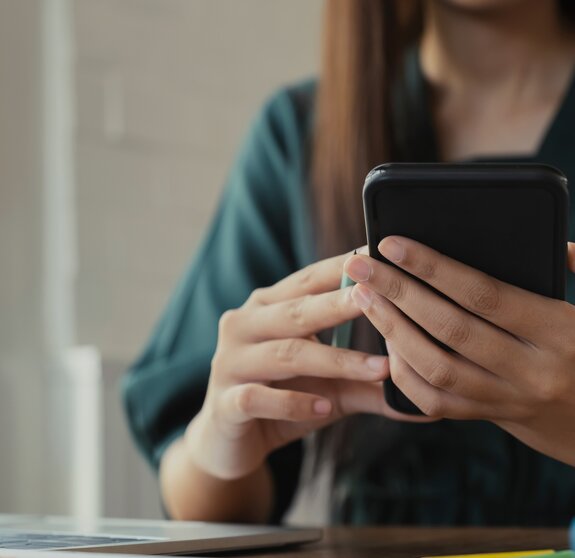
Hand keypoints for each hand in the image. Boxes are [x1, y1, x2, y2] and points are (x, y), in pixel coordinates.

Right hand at [185, 251, 431, 481]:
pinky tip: (325, 409)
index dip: (343, 268)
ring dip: (335, 361)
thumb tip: (425, 391)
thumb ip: (368, 381)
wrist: (231, 442)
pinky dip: (293, 403)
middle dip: (341, 304)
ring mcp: (230, 362)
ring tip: (378, 368)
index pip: (308, 280)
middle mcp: (244, 325)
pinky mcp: (224, 402)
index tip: (382, 258)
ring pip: (286, 354)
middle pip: (297, 312)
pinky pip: (258, 398)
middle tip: (383, 297)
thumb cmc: (284, 399)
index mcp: (267, 307)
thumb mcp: (330, 387)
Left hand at [344, 237, 574, 465]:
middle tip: (360, 266)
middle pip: (448, 327)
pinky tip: (386, 342)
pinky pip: (434, 400)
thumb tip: (550, 241)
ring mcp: (507, 399)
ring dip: (392, 329)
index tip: (392, 244)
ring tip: (363, 296)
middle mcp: (531, 369)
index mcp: (560, 331)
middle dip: (397, 292)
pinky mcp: (488, 417)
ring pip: (435, 366)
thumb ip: (573, 271)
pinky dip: (404, 371)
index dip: (432, 267)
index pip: (483, 294)